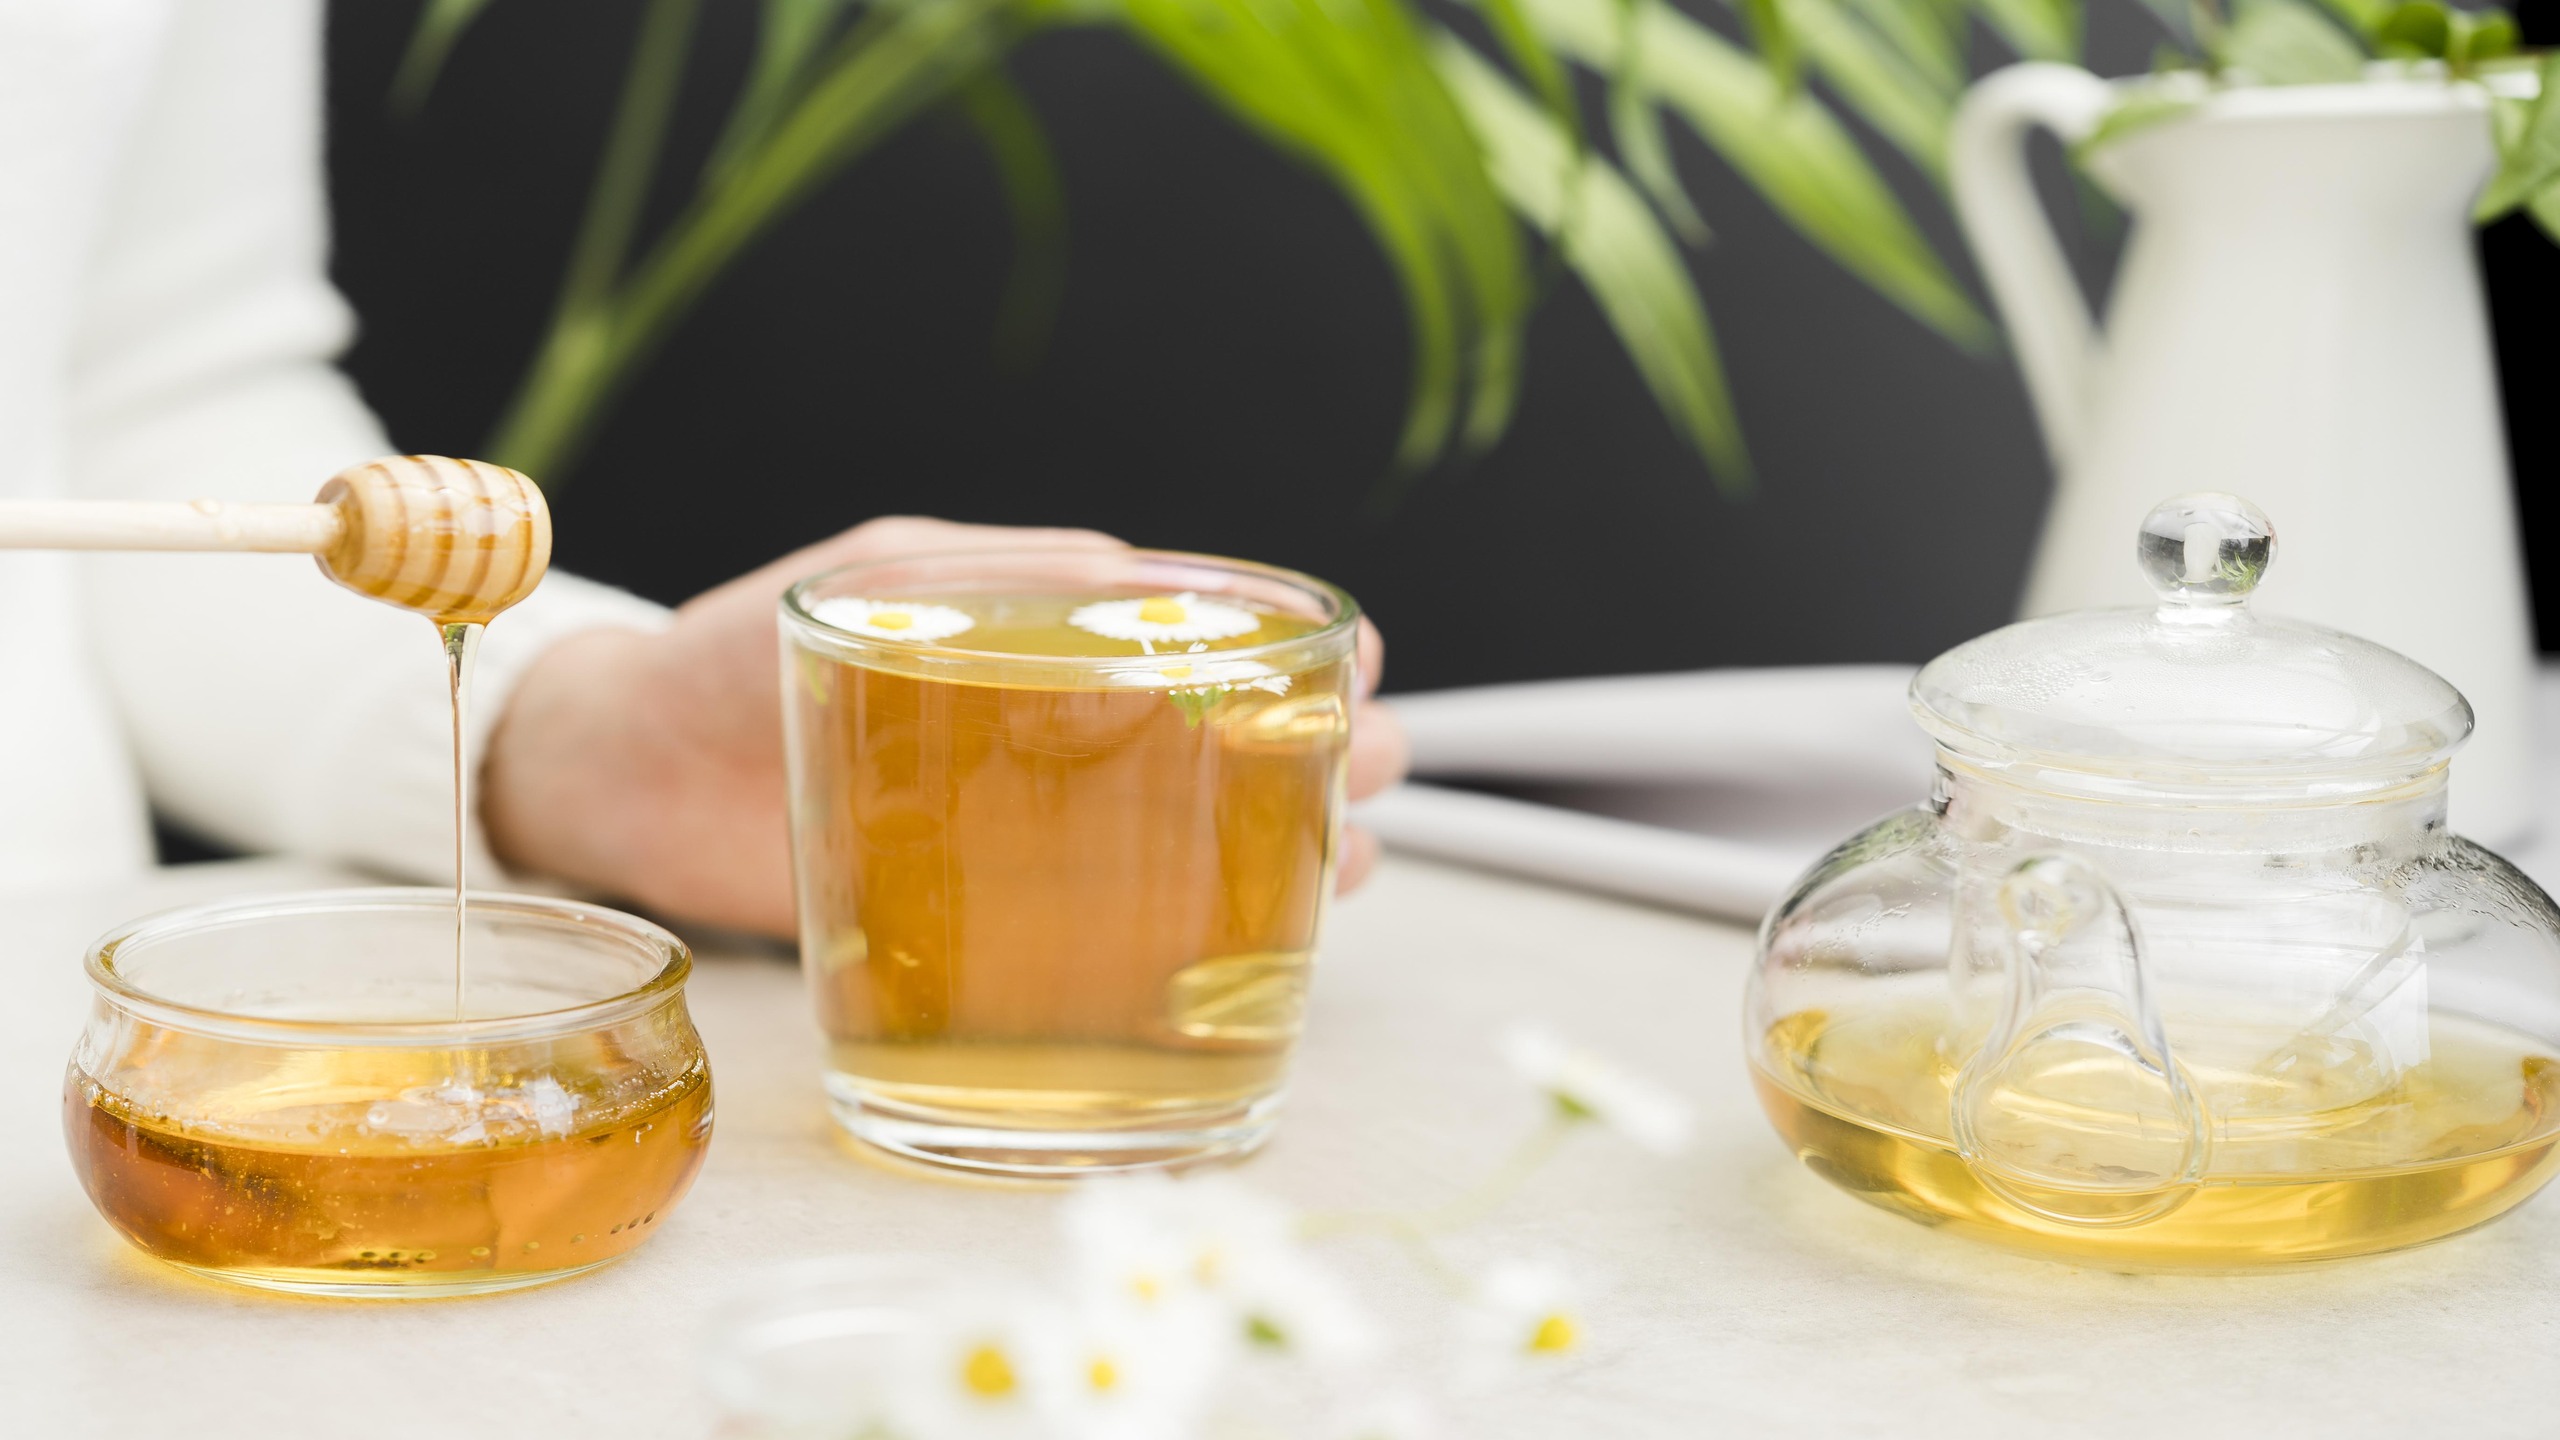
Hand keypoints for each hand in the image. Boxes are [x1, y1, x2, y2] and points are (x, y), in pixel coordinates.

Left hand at [482, 516, 1408, 934]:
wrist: (619, 776)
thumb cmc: (729, 655)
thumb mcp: (866, 584)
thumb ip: (984, 578)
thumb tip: (1128, 581)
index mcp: (1036, 623)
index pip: (1203, 621)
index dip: (1295, 638)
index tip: (1358, 657)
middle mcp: (1055, 723)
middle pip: (1235, 729)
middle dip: (1329, 744)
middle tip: (1373, 769)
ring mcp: (1032, 820)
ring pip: (1205, 826)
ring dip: (1296, 841)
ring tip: (1355, 861)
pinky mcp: (991, 912)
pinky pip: (1123, 921)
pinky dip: (1206, 932)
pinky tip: (1255, 945)